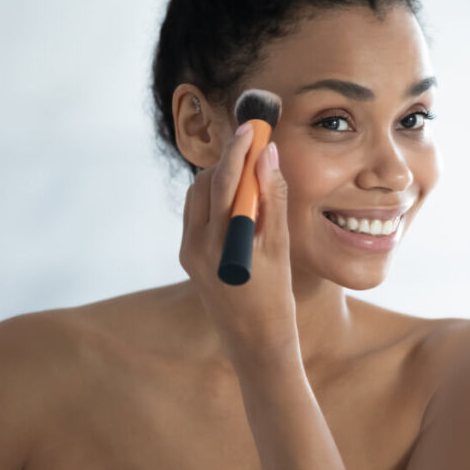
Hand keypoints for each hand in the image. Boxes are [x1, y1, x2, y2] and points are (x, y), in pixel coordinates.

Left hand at [179, 124, 297, 364]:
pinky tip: (240, 202)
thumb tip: (268, 156)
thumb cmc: (276, 298)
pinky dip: (216, 198)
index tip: (254, 127)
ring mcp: (188, 251)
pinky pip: (198, 213)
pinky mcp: (188, 256)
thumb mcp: (280, 247)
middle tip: (256, 147)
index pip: (224, 181)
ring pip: (198, 195)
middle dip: (230, 161)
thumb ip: (273, 198)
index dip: (239, 149)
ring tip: (251, 176)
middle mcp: (196, 245)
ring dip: (222, 178)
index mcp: (219, 243)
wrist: (255, 342)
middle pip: (206, 183)